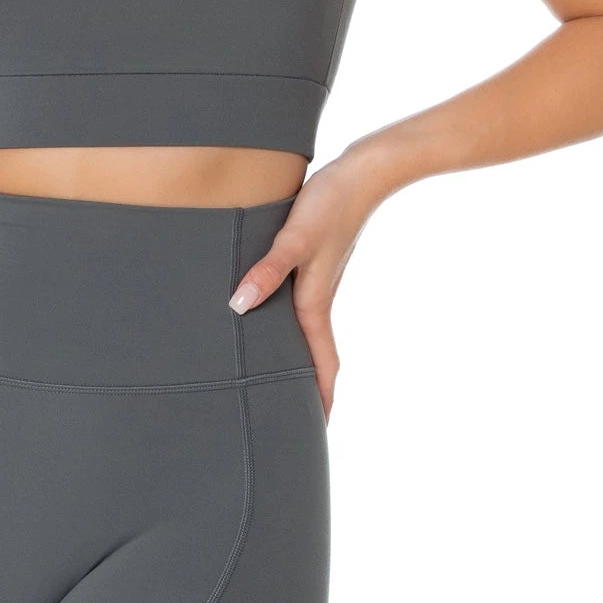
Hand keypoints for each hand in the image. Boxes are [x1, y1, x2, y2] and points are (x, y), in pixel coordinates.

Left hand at [227, 145, 393, 423]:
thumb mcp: (295, 239)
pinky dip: (290, 324)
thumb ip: (267, 271)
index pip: (321, 363)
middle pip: (313, 354)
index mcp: (314, 303)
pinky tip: (271, 315)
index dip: (319, 397)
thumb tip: (239, 306)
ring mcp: (318, 280)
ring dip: (298, 356)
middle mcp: (317, 297)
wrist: (363, 172)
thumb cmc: (330, 205)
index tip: (318, 430)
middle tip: (290, 415)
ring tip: (279, 377)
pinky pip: (300, 305)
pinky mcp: (315, 261)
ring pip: (306, 330)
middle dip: (305, 386)